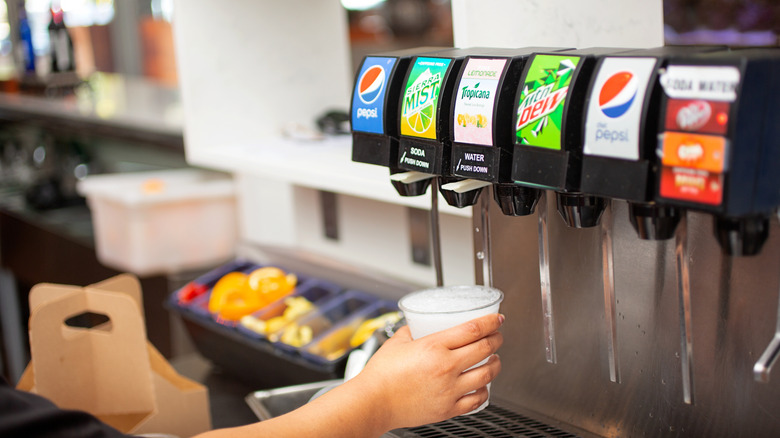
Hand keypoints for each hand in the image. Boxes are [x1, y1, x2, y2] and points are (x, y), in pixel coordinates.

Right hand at [354, 313, 503, 429]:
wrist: (373, 403)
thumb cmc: (381, 375)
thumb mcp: (397, 343)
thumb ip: (411, 331)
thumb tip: (418, 326)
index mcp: (433, 347)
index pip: (473, 330)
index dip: (490, 322)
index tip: (496, 319)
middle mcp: (446, 368)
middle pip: (485, 349)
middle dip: (497, 339)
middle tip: (497, 336)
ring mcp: (449, 390)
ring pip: (487, 374)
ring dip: (496, 364)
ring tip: (494, 360)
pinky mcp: (448, 408)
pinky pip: (477, 399)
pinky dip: (484, 390)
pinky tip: (482, 385)